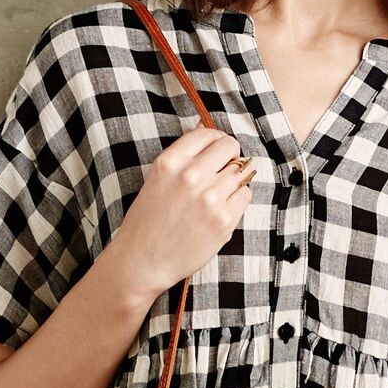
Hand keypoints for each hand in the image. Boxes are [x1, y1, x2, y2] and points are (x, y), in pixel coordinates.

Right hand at [110, 125, 257, 297]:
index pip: (209, 133)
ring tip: (216, 196)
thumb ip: (184, 153)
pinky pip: (245, 195)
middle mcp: (190, 176)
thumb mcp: (159, 178)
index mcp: (171, 161)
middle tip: (220, 173)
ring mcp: (209, 199)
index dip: (215, 142)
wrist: (143, 261)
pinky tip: (221, 209)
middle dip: (229, 157)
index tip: (214, 154)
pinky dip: (237, 199)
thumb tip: (204, 125)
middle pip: (230, 147)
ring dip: (233, 180)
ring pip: (241, 171)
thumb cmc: (149, 220)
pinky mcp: (223, 221)